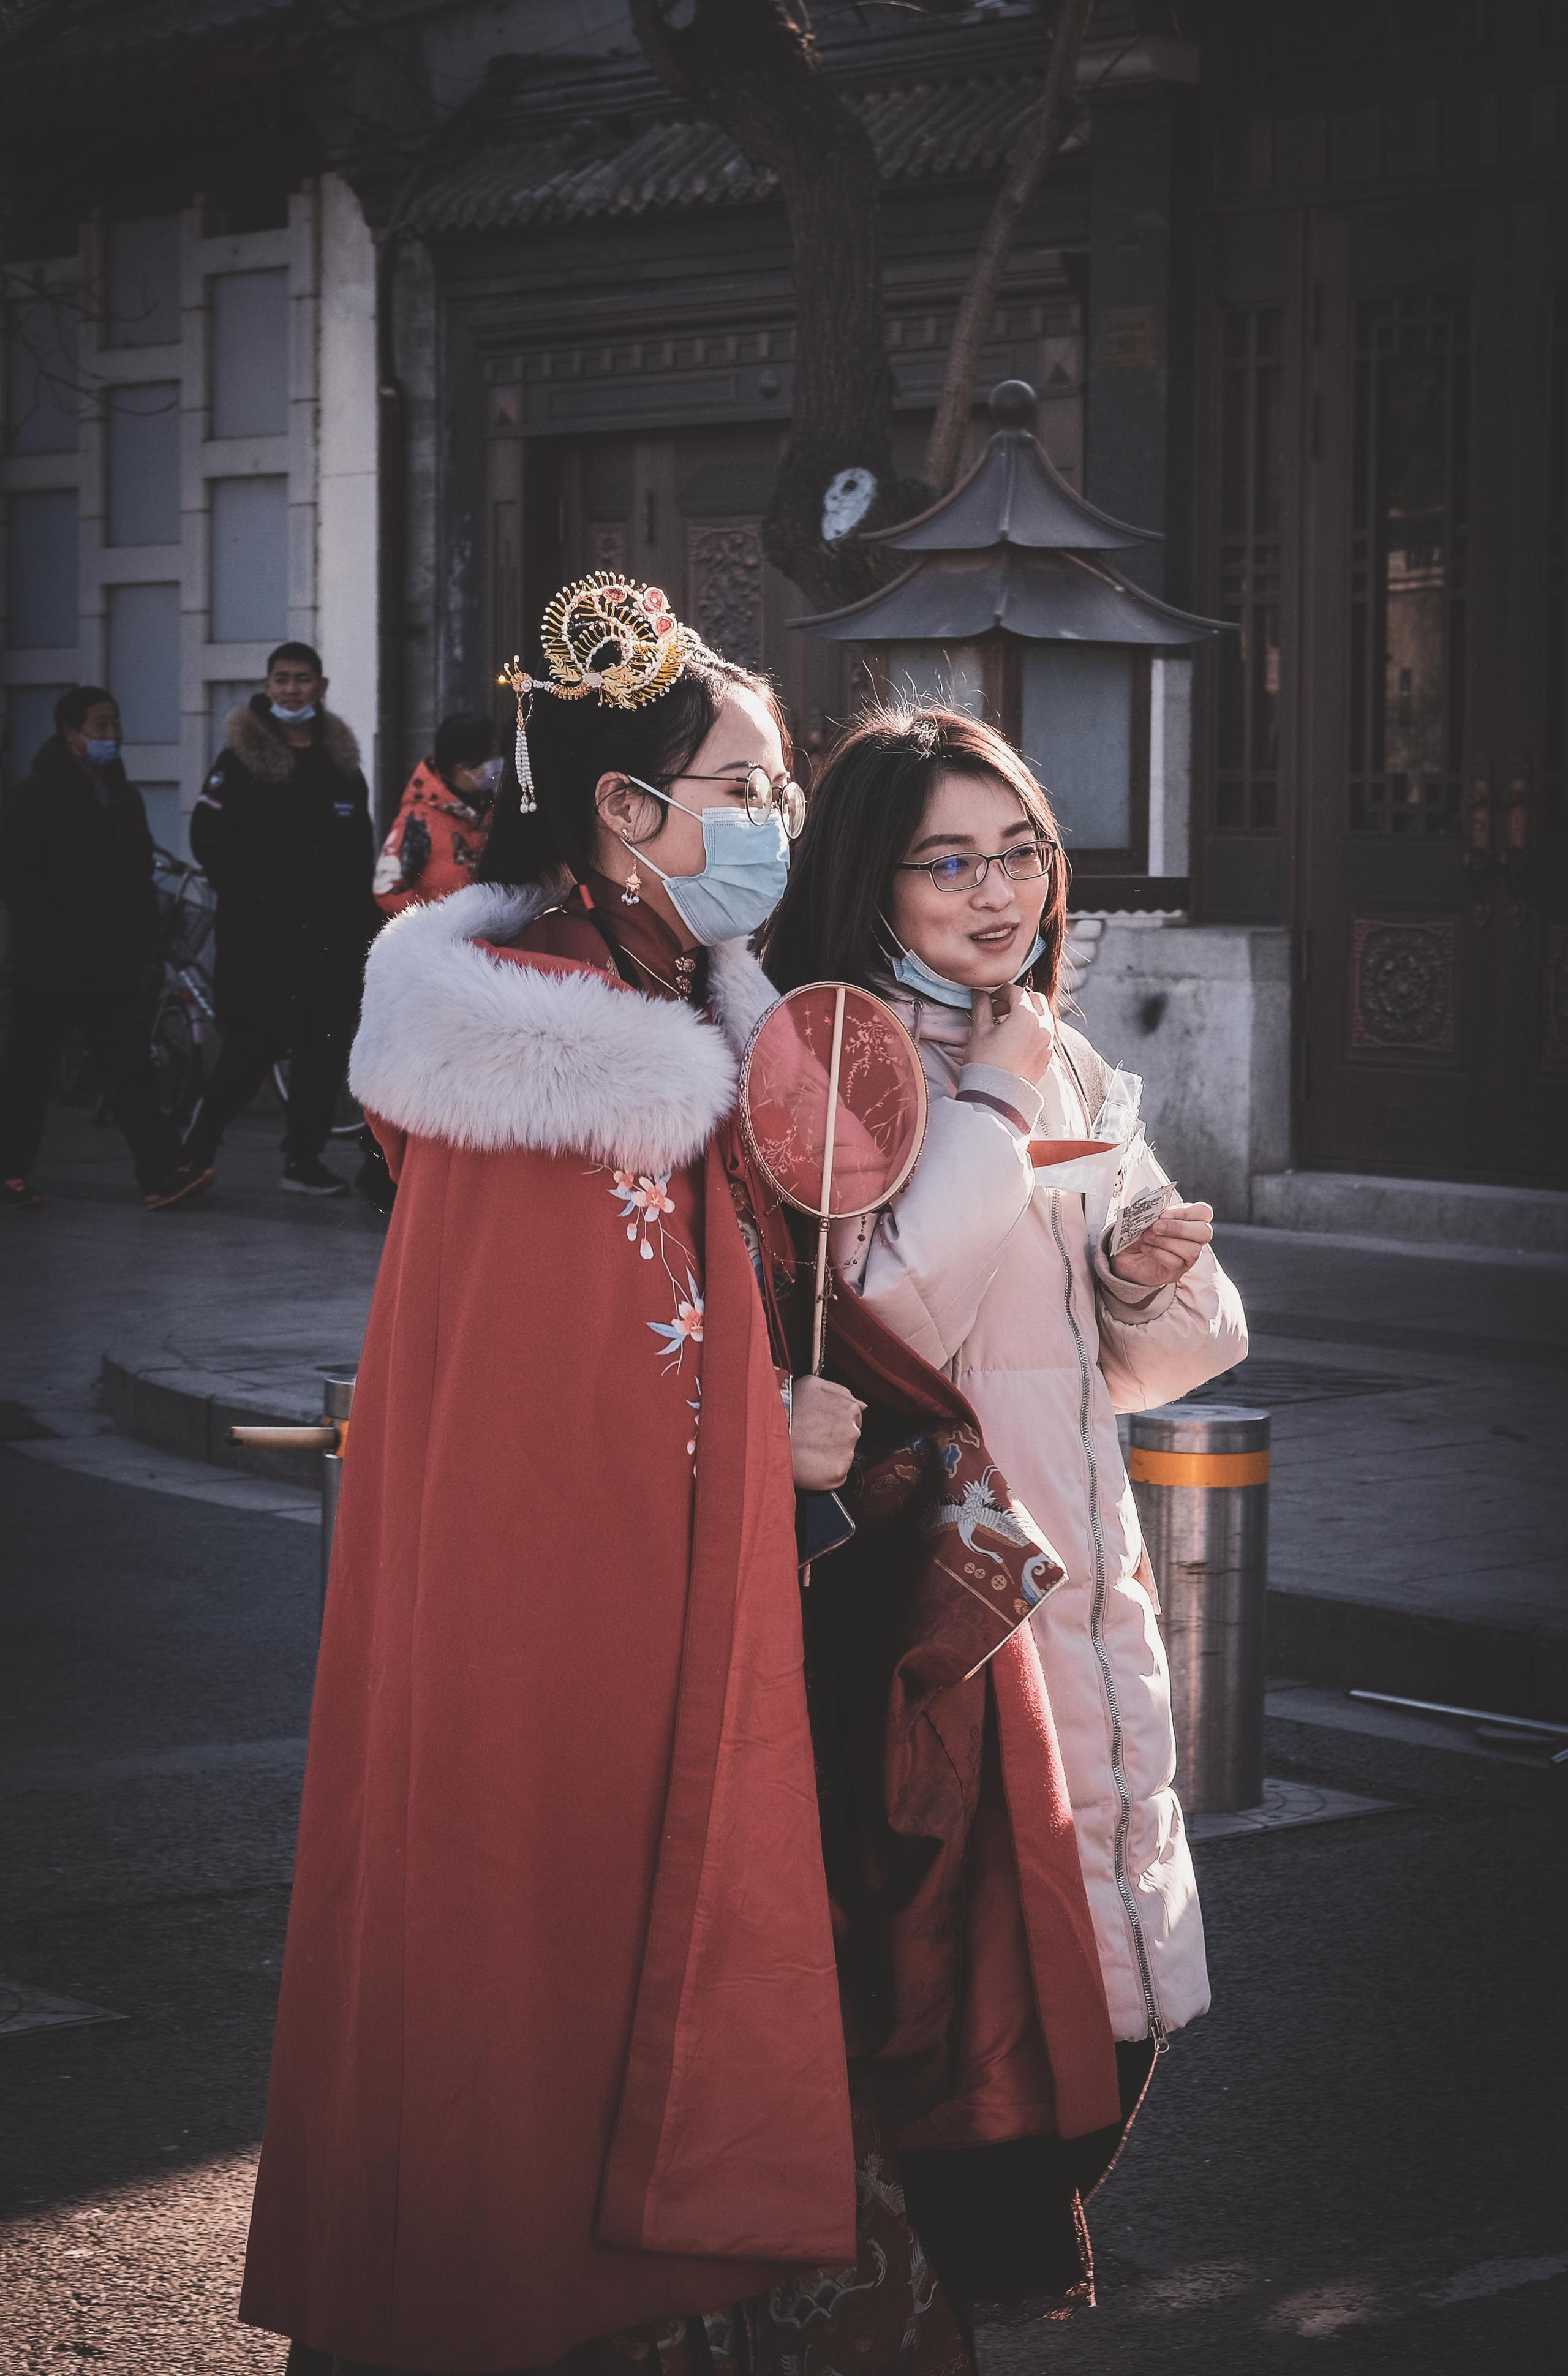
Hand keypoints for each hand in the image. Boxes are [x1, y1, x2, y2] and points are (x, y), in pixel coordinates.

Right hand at [790, 1375, 864, 1490]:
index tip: (819, 1425)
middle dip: (834, 1437)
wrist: (768, 1439)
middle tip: (810, 1436)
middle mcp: (852, 1431)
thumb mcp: (811, 1384)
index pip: (853, 1416)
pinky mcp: (838, 1474)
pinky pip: (836, 1474)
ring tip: (807, 1449)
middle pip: (849, 1436)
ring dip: (829, 1454)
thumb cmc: (787, 1409)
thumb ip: (840, 1390)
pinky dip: (825, 1471)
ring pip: (843, 1455)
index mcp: (849, 1408)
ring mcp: (846, 1454)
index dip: (834, 1421)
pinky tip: (810, 1463)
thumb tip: (863, 1405)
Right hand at [963, 983, 1055, 1087]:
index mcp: (1027, 1016)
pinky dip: (1034, 1028)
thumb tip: (980, 993)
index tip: (989, 997)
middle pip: (1036, 999)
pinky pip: (1045, 1033)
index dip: (1001, 991)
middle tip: (999, 1009)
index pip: (1016, 991)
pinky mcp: (1047, 1056)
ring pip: (1044, 1015)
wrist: (997, 1095)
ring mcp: (1048, 1042)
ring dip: (1028, 1012)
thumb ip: (982, 1006)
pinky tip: (1016, 1039)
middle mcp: (1043, 1026)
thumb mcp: (980, 1031)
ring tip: (1008, 1024)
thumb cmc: (986, 1063)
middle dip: (1018, 999)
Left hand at [1109, 1200, 1213, 1288]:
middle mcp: (1194, 1239)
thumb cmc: (1139, 1232)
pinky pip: (1176, 1263)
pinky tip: (1146, 1249)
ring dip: (1166, 1242)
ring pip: (1192, 1250)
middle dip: (1178, 1228)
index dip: (1185, 1212)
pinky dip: (1158, 1253)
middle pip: (1205, 1233)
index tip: (1162, 1214)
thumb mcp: (1145, 1217)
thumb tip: (1156, 1208)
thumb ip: (1154, 1210)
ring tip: (1147, 1238)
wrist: (1124, 1254)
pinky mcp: (1176, 1272)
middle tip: (1155, 1227)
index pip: (1203, 1212)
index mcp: (1190, 1220)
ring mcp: (1187, 1258)